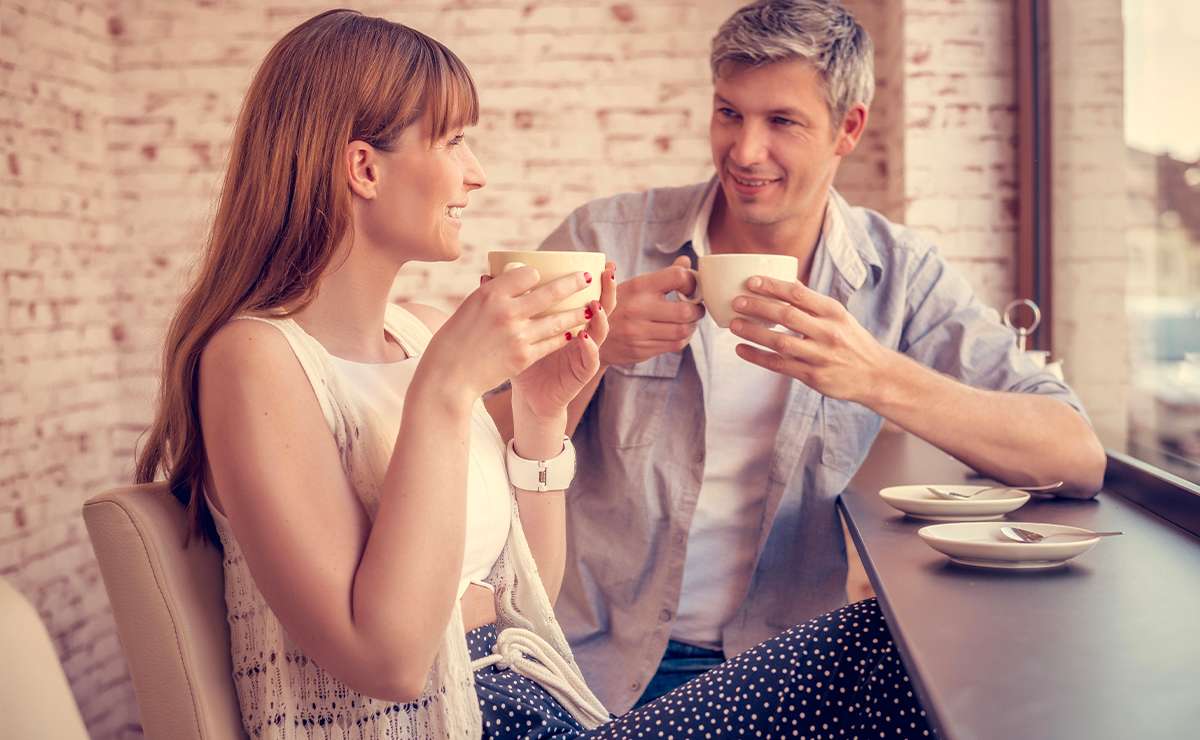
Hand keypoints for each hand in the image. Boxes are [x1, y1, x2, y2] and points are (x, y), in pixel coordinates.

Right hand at [421, 266, 597, 400]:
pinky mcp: (524, 356)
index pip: (526, 274)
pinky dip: (565, 336)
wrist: (448, 376)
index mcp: (490, 293)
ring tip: (592, 307)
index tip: (542, 275)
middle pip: (550, 292)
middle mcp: (506, 311)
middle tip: (588, 277)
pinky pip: (552, 343)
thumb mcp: (470, 306)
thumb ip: (493, 293)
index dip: (537, 273)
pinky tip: (575, 332)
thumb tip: (515, 278)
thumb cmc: (455, 339)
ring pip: (557, 320)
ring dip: (577, 313)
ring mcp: (518, 335)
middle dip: (574, 283)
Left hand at [511, 261, 618, 420]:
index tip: (601, 261)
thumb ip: (509, 302)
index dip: (598, 280)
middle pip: (602, 307)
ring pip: (601, 332)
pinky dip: (589, 348)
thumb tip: (485, 274)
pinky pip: (590, 360)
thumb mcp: (517, 328)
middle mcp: (584, 333)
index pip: (589, 294)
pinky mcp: (582, 373)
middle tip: (608, 272)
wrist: (529, 397)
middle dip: (608, 290)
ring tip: (596, 304)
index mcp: (570, 319)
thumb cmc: (522, 359)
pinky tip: (585, 337)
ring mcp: (585, 353)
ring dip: (601, 317)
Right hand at [600, 255, 704, 365]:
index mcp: (638, 286)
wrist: (590, 337)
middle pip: (686, 311)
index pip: (678, 277)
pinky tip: (678, 332)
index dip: (692, 281)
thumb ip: (662, 275)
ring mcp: (639, 332)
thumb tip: (686, 261)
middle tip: (696, 307)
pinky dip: (682, 338)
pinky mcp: (641, 350)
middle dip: (697, 310)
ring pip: (682, 331)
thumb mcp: (634, 286)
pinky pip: (674, 345)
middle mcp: (638, 309)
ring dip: (692, 326)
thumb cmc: (617, 307)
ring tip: (688, 320)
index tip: (690, 287)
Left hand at [728, 276, 894, 404]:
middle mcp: (828, 332)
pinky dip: (758, 357)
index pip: (799, 294)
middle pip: (787, 315)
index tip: (751, 281)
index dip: (773, 286)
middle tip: (736, 302)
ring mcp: (820, 355)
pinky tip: (741, 349)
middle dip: (758, 307)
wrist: (875, 375)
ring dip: (753, 332)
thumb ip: (813, 302)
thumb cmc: (852, 341)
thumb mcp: (839, 316)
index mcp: (834, 312)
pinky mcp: (813, 376)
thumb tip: (787, 282)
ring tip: (733, 324)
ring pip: (780, 342)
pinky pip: (780, 365)